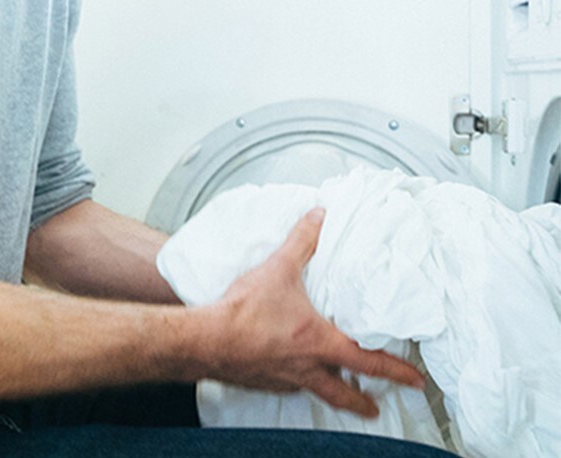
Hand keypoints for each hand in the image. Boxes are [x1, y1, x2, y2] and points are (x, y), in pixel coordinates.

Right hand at [210, 207, 424, 417]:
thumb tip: (319, 216)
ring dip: (331, 392)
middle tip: (377, 407)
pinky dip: (297, 382)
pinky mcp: (262, 382)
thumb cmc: (243, 311)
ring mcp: (283, 378)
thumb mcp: (279, 268)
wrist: (206, 339)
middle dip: (364, 401)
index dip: (395, 371)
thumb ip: (302, 241)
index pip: (367, 362)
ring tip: (338, 391)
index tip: (415, 381)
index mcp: (317, 341)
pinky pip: (287, 387)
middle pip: (343, 392)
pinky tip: (292, 373)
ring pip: (315, 391)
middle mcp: (305, 366)